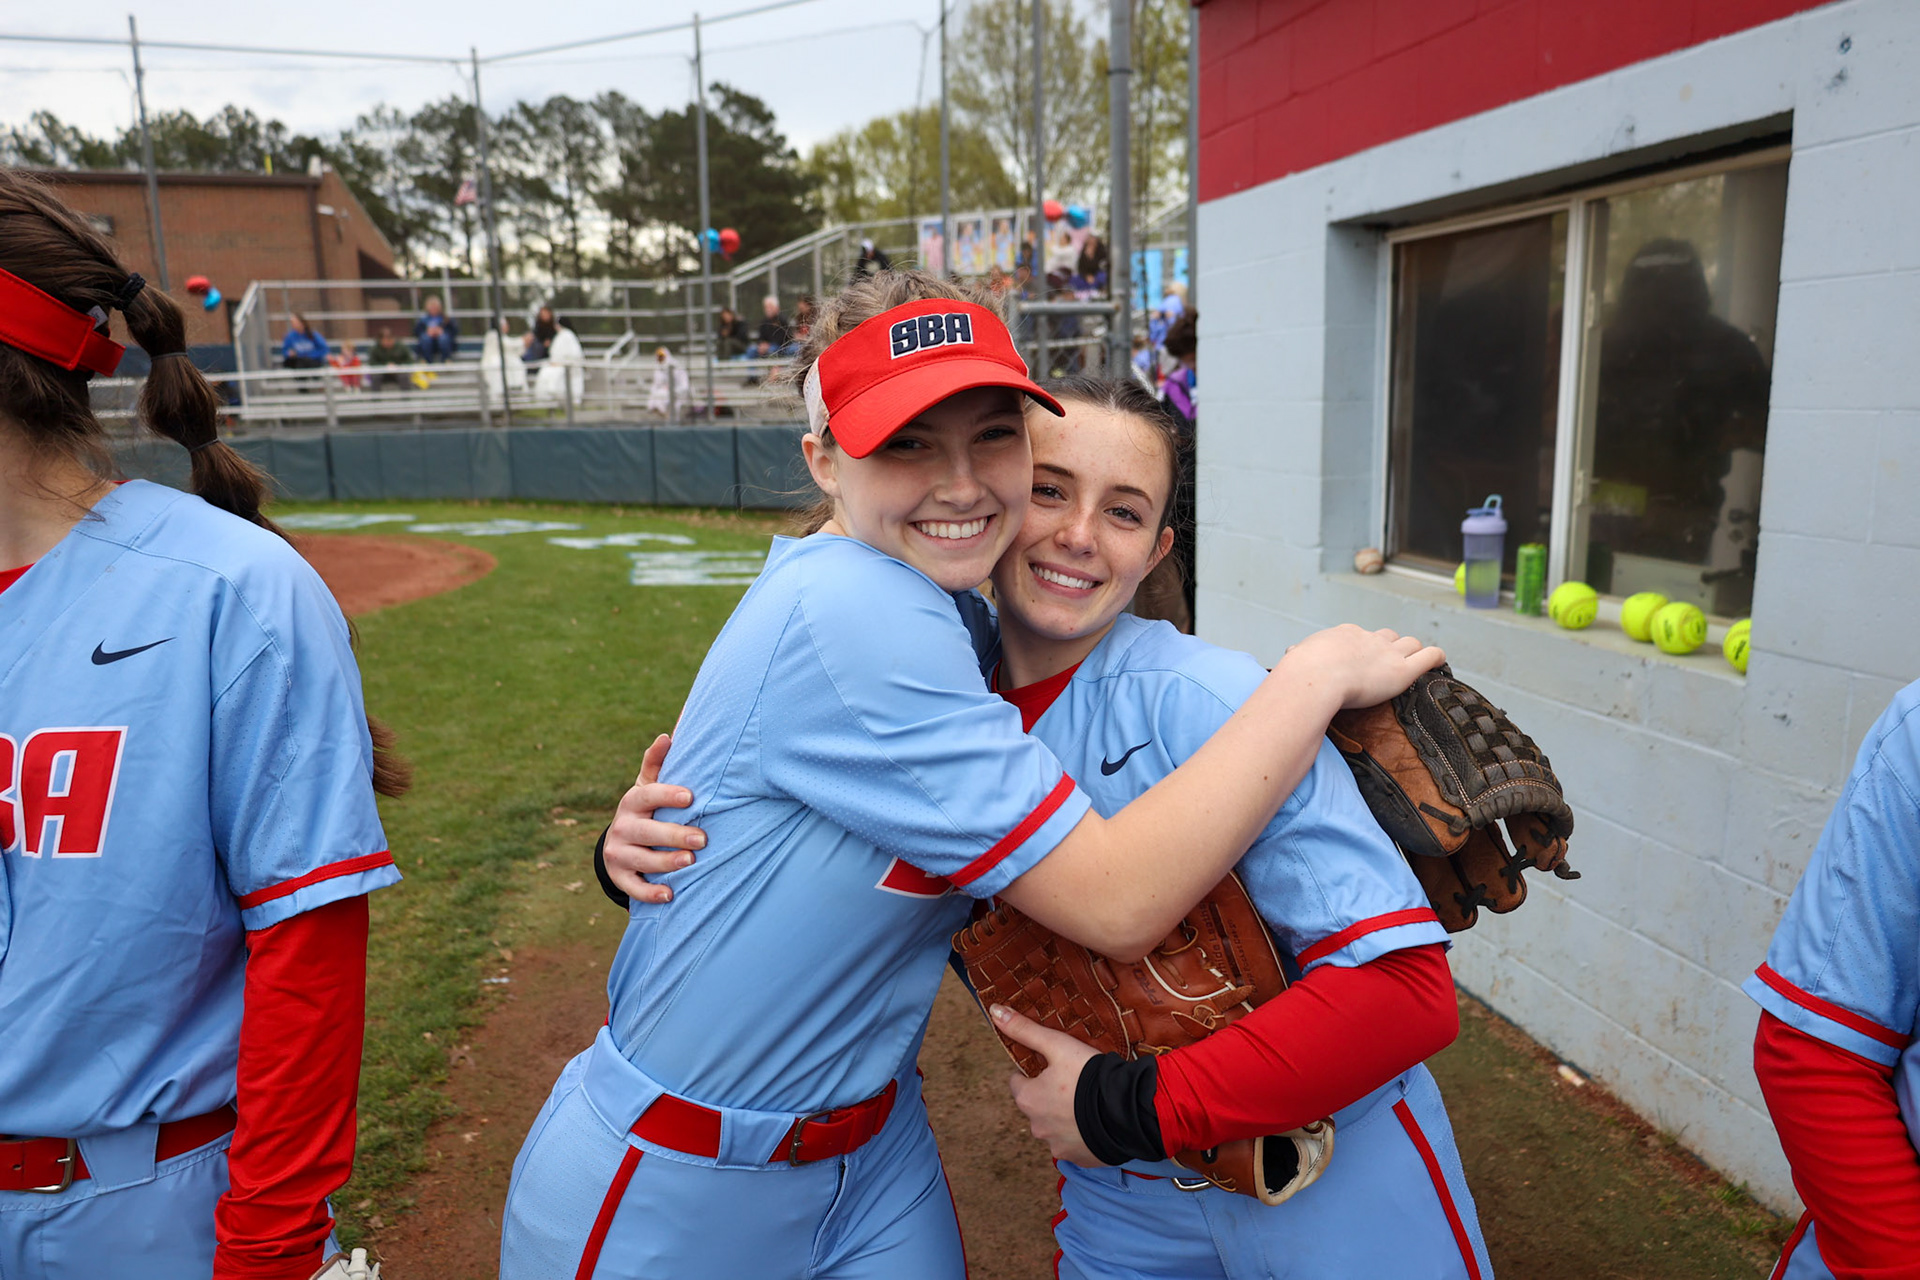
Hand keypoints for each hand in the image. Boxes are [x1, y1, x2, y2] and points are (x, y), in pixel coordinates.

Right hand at [604, 734, 706, 903]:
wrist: (619, 841)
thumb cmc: (646, 809)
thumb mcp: (648, 785)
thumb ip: (657, 763)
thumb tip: (667, 735)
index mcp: (633, 800)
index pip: (649, 795)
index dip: (668, 795)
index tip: (691, 797)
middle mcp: (623, 826)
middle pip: (647, 832)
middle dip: (674, 835)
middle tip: (702, 839)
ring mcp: (618, 853)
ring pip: (642, 860)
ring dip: (666, 863)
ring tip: (690, 863)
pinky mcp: (618, 876)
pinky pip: (633, 887)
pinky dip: (650, 893)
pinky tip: (670, 895)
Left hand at [992, 1004, 1102, 1166]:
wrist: (1126, 1110)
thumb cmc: (1089, 1076)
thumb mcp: (1057, 1045)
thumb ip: (1025, 1030)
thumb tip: (995, 1011)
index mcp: (1028, 1099)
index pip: (1018, 1083)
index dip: (1035, 1073)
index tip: (1054, 1067)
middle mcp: (1037, 1127)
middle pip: (1036, 1106)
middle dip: (1050, 1095)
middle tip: (1074, 1082)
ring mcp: (1057, 1146)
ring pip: (1054, 1126)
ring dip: (1065, 1116)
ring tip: (1088, 1102)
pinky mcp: (1078, 1158)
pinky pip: (1074, 1143)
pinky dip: (1081, 1134)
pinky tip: (1097, 1121)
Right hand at [1280, 623, 1443, 709]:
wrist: (1314, 677)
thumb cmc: (1302, 670)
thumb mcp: (1298, 655)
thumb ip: (1300, 653)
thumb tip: (1292, 652)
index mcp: (1345, 635)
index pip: (1360, 635)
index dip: (1363, 647)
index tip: (1360, 661)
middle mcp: (1369, 639)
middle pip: (1389, 636)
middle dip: (1391, 647)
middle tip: (1388, 664)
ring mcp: (1388, 653)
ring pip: (1411, 643)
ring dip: (1413, 652)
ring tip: (1416, 663)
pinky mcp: (1402, 671)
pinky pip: (1428, 656)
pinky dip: (1436, 657)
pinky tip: (1439, 661)